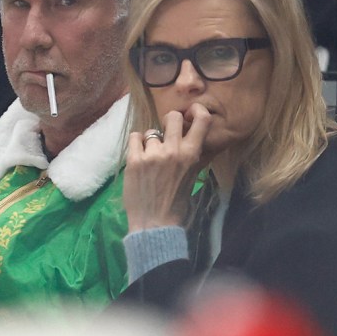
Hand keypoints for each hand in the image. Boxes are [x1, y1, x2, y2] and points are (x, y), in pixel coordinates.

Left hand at [123, 103, 210, 231]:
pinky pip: (134, 137)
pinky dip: (136, 144)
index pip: (202, 121)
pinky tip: (138, 156)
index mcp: (191, 155)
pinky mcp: (134, 160)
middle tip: (166, 133)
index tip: (191, 112)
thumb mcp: (192, 178)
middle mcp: (173, 151)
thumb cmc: (176, 204)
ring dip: (151, 142)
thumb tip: (197, 139)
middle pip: (173, 116)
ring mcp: (153, 154)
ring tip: (150, 158)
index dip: (197, 111)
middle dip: (170, 121)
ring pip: (151, 131)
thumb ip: (194, 157)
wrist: (155, 224)